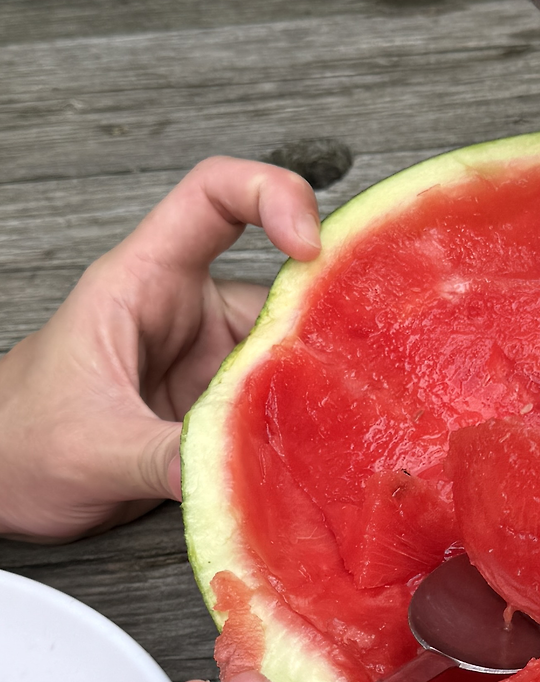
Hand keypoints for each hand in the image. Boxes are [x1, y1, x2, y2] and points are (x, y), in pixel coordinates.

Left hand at [0, 157, 320, 541]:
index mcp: (144, 283)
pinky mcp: (225, 408)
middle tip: (362, 362)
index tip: (309, 245)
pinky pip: (282, 402)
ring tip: (348, 418)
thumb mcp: (92, 448)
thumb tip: (239, 477)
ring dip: (320, 382)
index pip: (214, 198)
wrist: (1, 485)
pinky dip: (308, 422)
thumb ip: (166, 459)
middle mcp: (188, 313)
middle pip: (278, 287)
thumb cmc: (20, 440)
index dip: (270, 196)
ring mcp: (213, 363)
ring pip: (290, 351)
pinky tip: (329, 447)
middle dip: (322, 318)